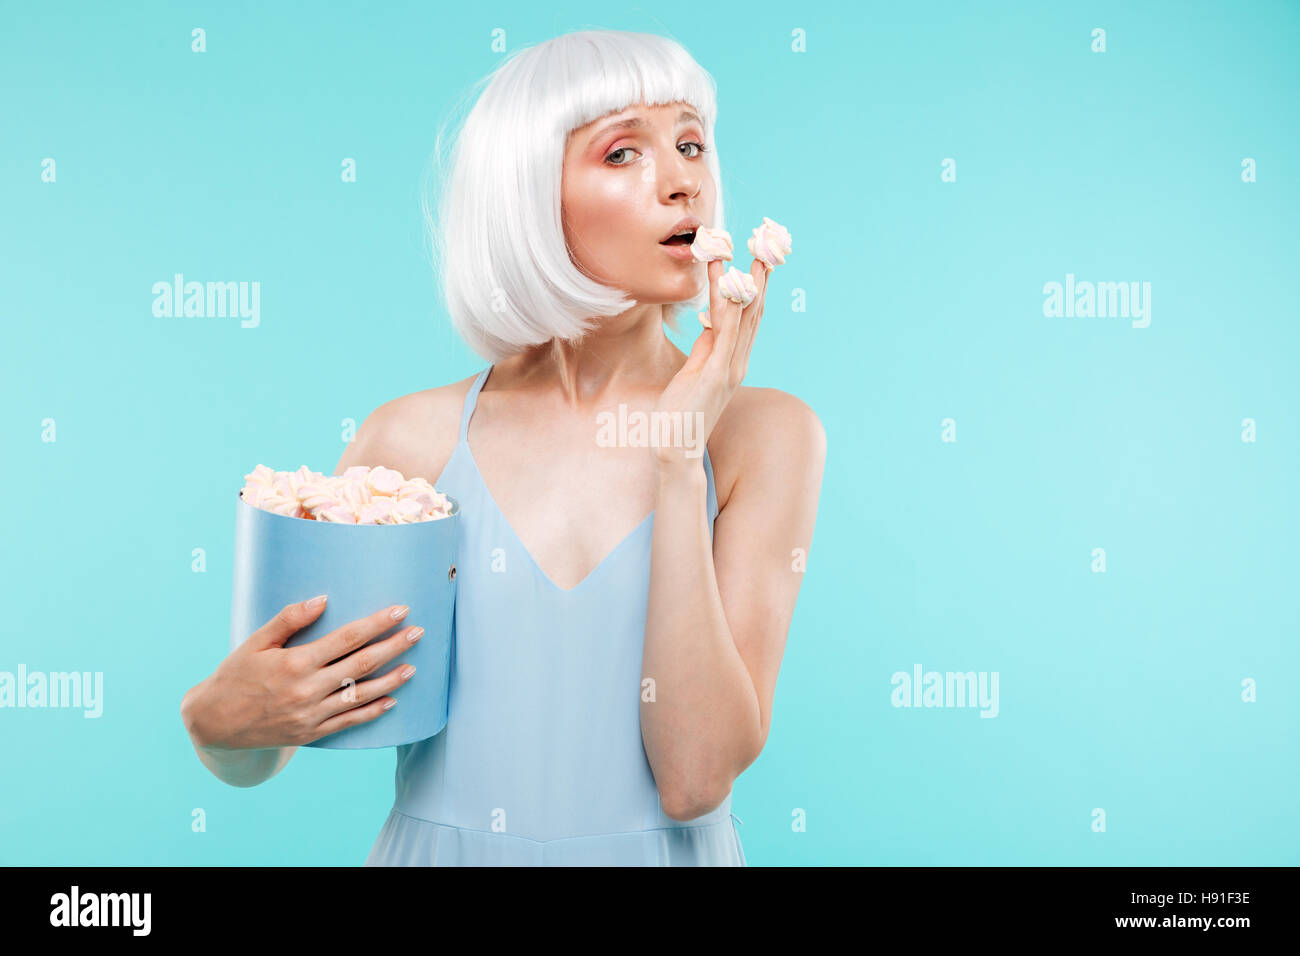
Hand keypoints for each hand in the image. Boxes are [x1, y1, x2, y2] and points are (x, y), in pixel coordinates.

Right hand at [181, 599, 423, 749]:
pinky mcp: (311, 734)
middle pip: (361, 665)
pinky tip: (392, 700)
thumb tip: (323, 599)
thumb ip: (290, 619)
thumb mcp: (256, 642)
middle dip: (394, 646)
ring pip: (361, 695)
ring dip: (391, 681)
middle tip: (418, 632)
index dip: (377, 623)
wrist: (214, 723)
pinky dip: (372, 711)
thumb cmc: (235, 675)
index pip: (347, 638)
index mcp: (295, 663)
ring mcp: (311, 715)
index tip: (400, 611)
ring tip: (413, 666)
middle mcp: (307, 690)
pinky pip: (349, 723)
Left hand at [652, 253, 770, 469]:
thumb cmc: (680, 414)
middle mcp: (738, 361)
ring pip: (744, 315)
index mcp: (733, 360)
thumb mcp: (693, 372)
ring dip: (749, 280)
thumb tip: (710, 323)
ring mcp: (730, 367)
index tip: (759, 256)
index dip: (755, 284)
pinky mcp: (717, 374)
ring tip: (753, 250)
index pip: (749, 315)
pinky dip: (729, 303)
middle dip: (761, 274)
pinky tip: (730, 280)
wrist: (676, 449)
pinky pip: (725, 331)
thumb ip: (705, 348)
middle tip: (767, 241)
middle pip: (755, 310)